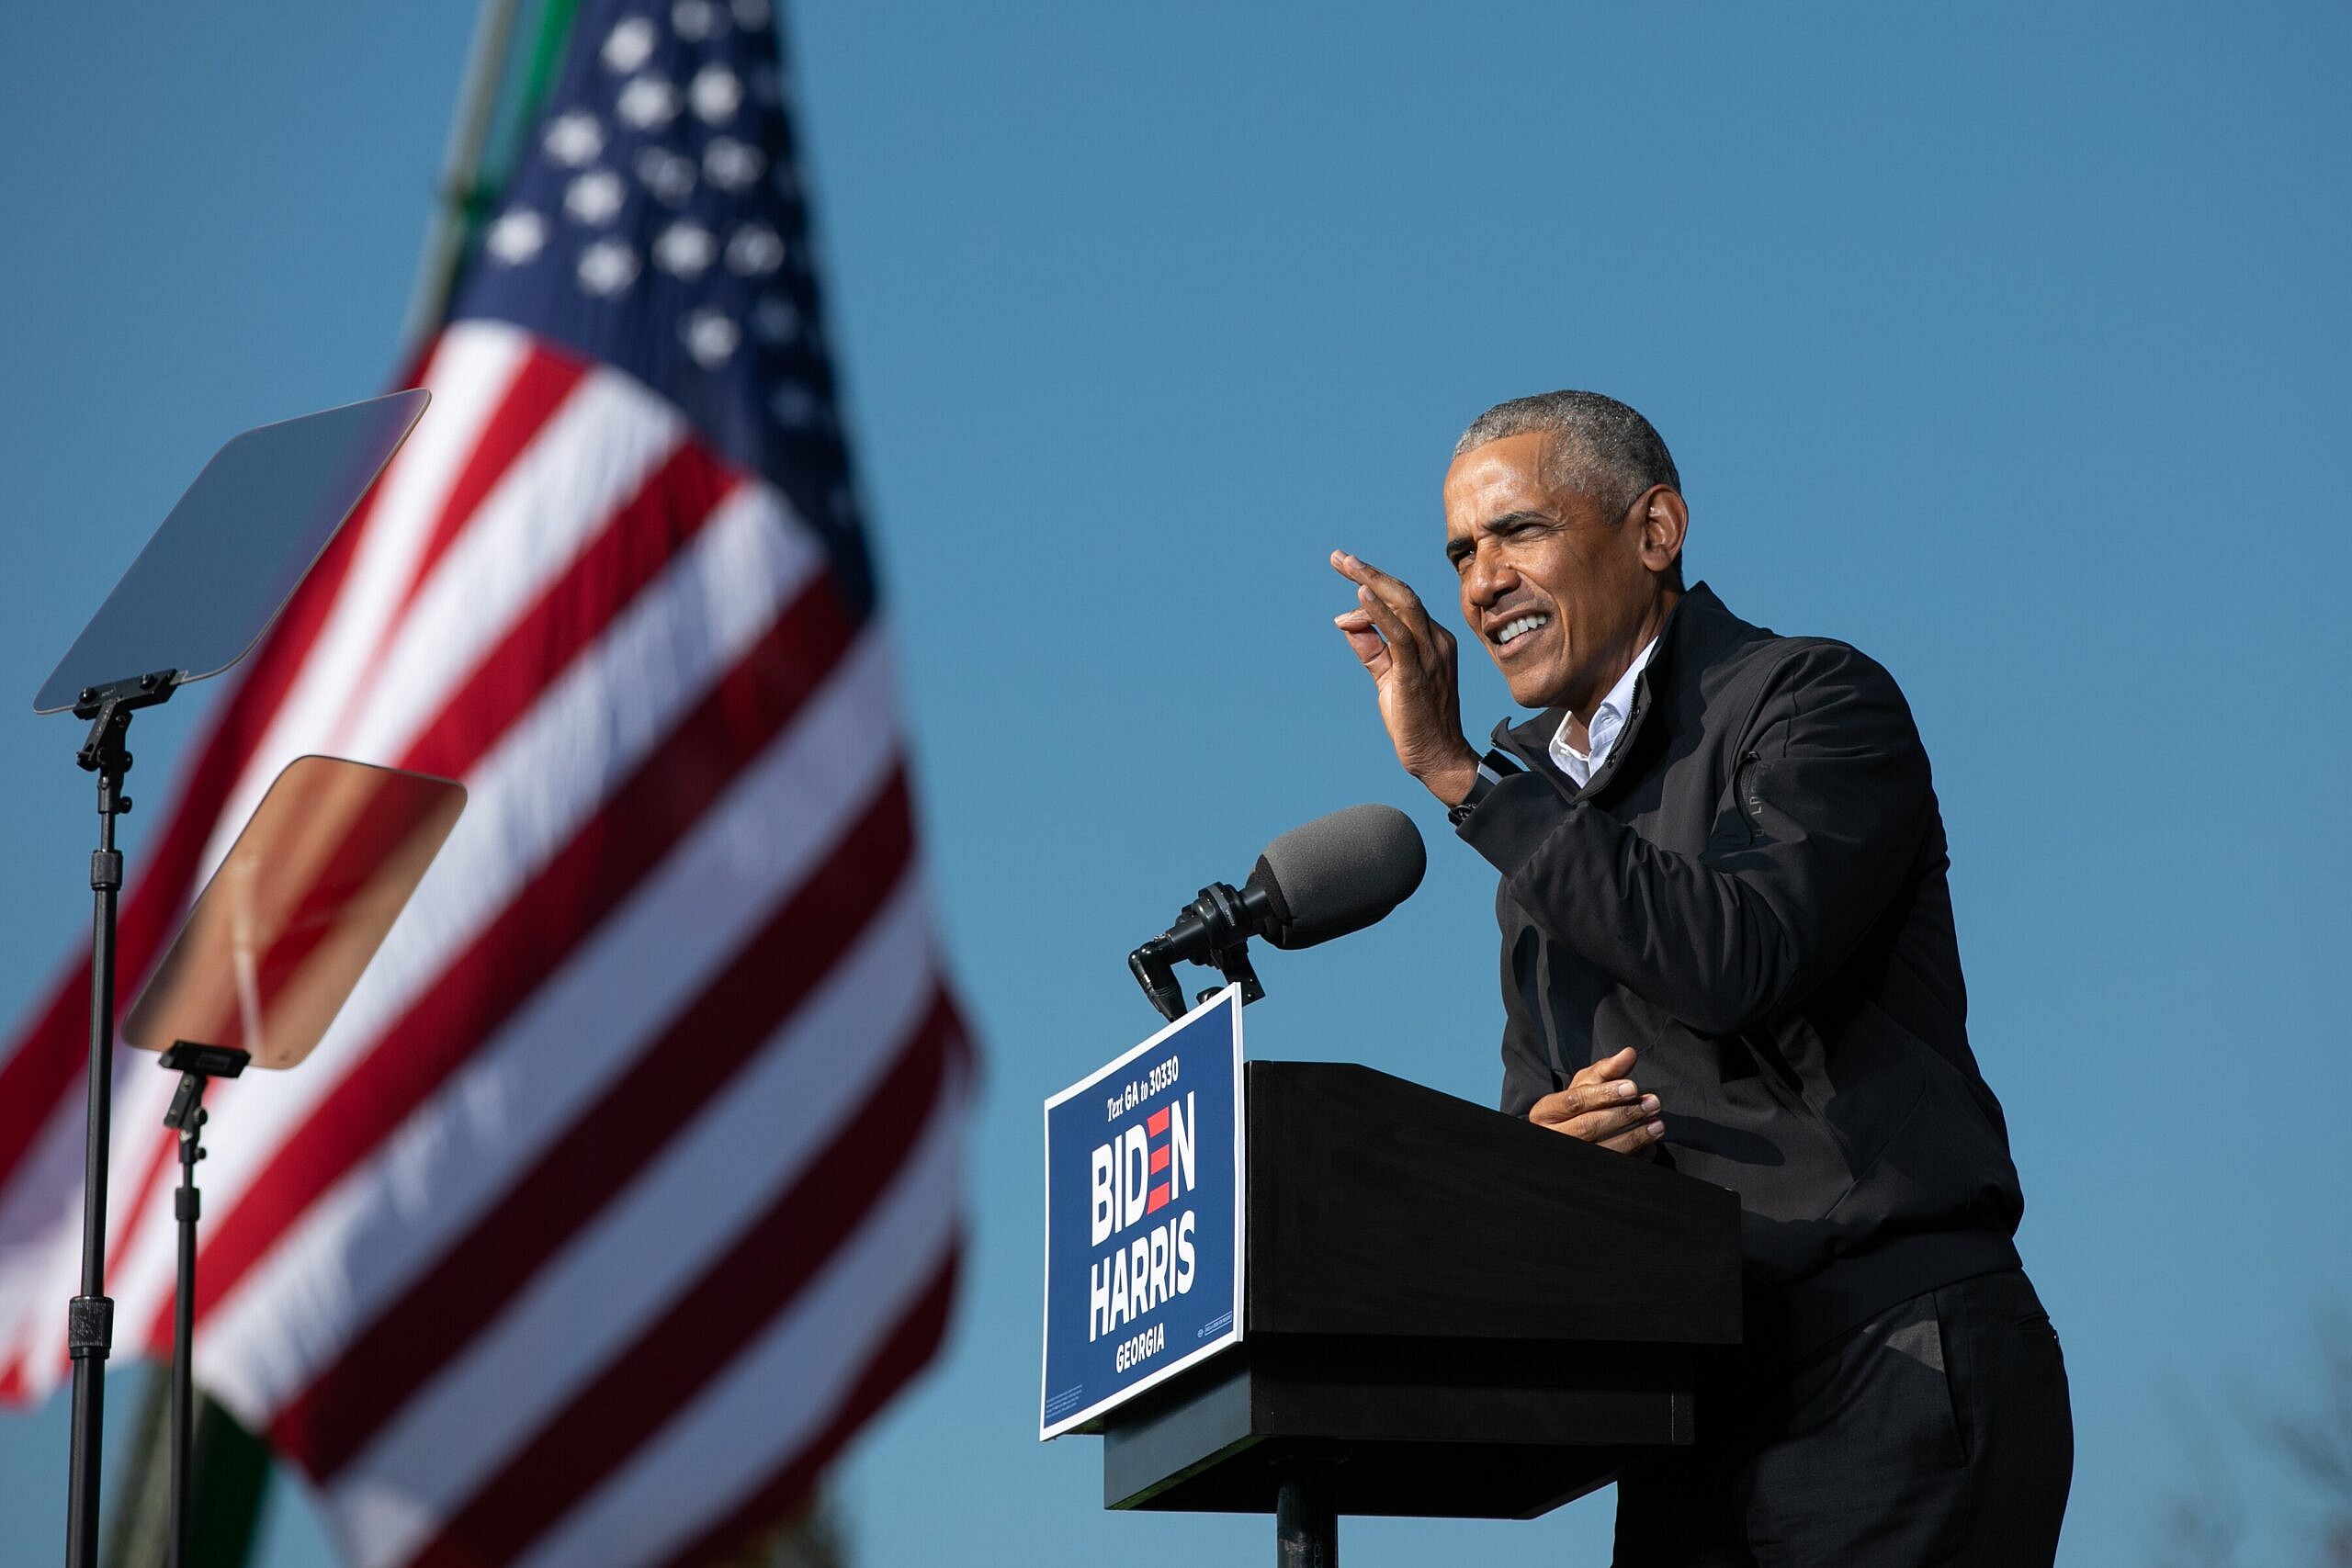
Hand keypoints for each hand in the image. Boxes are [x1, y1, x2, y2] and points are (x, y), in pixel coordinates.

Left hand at [1330, 550, 1478, 804]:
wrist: (1437, 756)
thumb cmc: (1415, 719)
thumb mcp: (1388, 677)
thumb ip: (1371, 649)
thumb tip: (1346, 623)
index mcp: (1433, 640)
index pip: (1401, 603)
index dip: (1370, 590)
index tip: (1344, 580)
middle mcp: (1436, 641)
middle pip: (1403, 594)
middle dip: (1369, 572)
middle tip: (1338, 557)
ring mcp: (1431, 655)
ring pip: (1404, 605)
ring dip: (1371, 581)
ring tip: (1345, 564)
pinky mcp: (1418, 673)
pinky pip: (1400, 635)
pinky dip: (1380, 612)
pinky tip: (1361, 596)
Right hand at [1527, 1047, 1665, 1154]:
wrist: (1565, 1136)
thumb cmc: (1574, 1108)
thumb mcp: (1584, 1086)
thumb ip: (1606, 1070)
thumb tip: (1628, 1054)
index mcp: (1545, 1112)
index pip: (1574, 1101)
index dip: (1604, 1094)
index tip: (1632, 1087)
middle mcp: (1554, 1136)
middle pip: (1589, 1126)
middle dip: (1624, 1114)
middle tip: (1651, 1103)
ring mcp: (1571, 1157)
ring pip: (1603, 1150)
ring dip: (1635, 1137)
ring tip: (1657, 1124)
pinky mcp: (1589, 1171)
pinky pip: (1615, 1166)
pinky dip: (1636, 1155)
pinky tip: (1649, 1143)